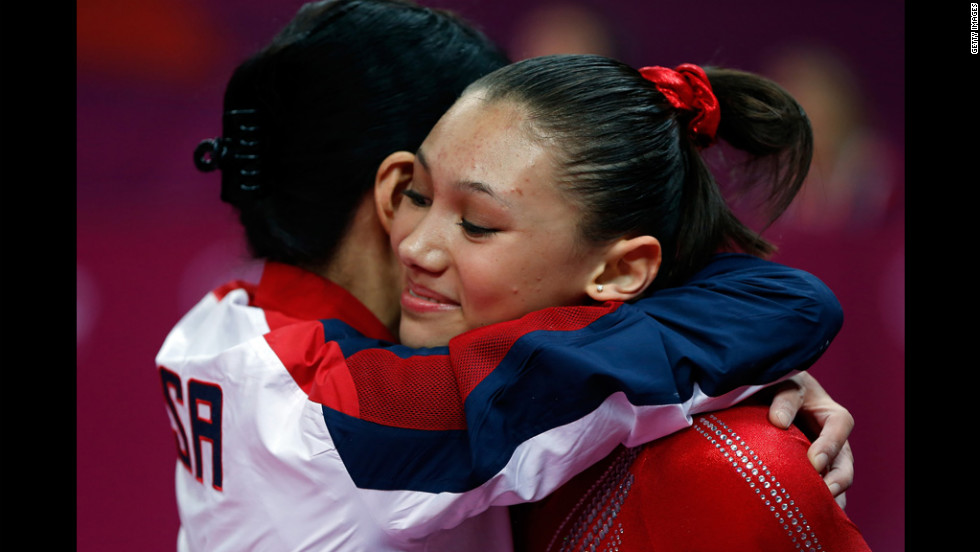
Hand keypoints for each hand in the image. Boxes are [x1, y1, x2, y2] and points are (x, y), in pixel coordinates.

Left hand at [765, 372, 853, 506]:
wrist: (765, 396)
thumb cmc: (779, 385)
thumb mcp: (784, 383)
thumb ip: (784, 398)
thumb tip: (778, 422)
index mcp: (832, 415)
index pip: (839, 428)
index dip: (829, 446)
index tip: (814, 462)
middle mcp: (833, 440)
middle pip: (844, 463)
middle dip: (837, 480)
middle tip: (823, 494)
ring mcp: (824, 459)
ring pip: (835, 482)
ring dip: (828, 498)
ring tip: (817, 513)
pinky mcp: (809, 472)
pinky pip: (817, 490)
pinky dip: (814, 503)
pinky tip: (804, 516)